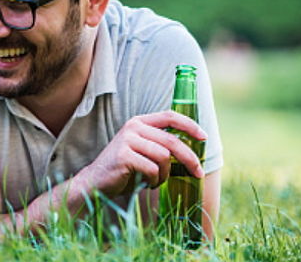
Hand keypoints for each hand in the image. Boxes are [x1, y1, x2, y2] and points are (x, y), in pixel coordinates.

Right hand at [80, 111, 206, 197]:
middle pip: (172, 141)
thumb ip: (160, 145)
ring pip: (163, 157)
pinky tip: (145, 183)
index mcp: (139, 122)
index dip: (190, 126)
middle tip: (197, 173)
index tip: (204, 137)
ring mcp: (128, 140)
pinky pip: (152, 169)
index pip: (170, 116)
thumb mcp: (143, 151)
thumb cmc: (124, 169)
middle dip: (189, 159)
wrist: (96, 181)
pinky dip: (154, 181)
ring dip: (165, 174)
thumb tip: (192, 152)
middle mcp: (133, 127)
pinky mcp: (124, 156)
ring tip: (156, 181)